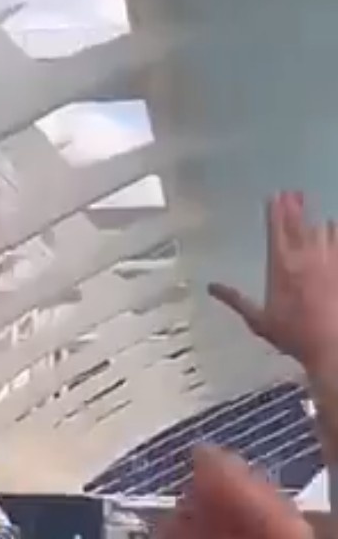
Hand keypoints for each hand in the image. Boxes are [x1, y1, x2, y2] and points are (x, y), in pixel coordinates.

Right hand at [209, 191, 337, 368]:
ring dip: (319, 221)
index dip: (275, 212)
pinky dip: (337, 235)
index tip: (275, 196)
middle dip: (296, 207)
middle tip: (294, 193)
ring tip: (317, 215)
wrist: (332, 345)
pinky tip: (336, 231)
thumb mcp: (258, 320)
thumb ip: (235, 300)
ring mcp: (330, 261)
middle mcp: (306, 258)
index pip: (277, 231)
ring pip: (325, 230)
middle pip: (300, 224)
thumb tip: (212, 288)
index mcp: (281, 267)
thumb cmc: (294, 335)